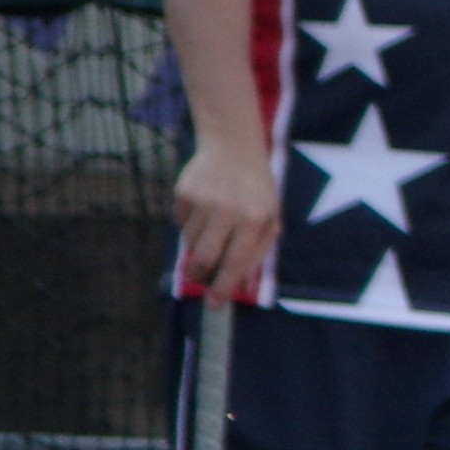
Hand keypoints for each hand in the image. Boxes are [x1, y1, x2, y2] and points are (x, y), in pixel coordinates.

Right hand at [173, 130, 281, 303]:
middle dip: (198, 275)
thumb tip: (243, 284)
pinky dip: (189, 224)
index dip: (223, 287)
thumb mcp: (270, 217)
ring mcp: (202, 200)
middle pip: (202, 258)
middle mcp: (226, 211)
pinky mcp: (183, 191)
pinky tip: (203, 208)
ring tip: (211, 230)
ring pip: (189, 241)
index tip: (213, 304)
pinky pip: (180, 222)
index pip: (234, 263)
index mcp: (253, 219)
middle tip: (200, 277)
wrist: (234, 146)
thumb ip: (259, 251)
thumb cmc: (257, 188)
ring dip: (196, 246)